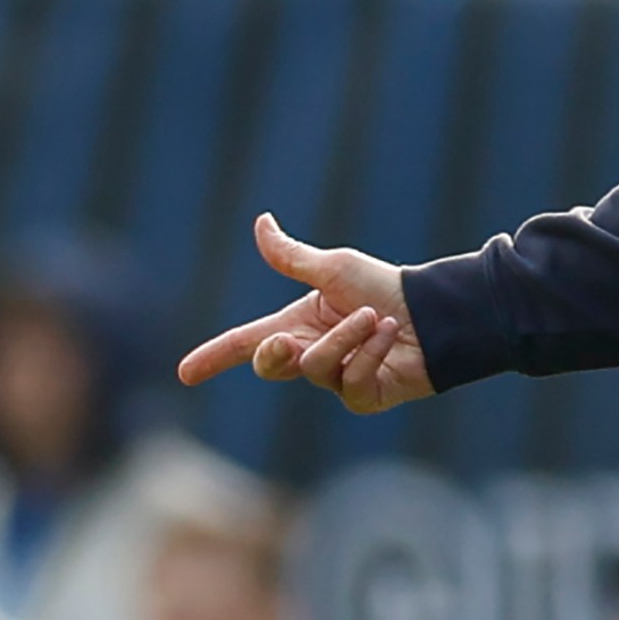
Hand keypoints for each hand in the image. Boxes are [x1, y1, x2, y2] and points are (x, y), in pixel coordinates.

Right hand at [178, 214, 432, 413]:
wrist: (434, 311)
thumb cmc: (384, 287)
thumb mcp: (334, 268)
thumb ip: (292, 255)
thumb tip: (261, 222)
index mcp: (296, 326)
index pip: (245, 343)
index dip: (214, 357)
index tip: (184, 373)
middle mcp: (311, 355)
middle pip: (270, 365)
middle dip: (274, 354)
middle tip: (284, 340)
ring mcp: (336, 380)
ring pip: (317, 366)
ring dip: (347, 337)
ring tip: (375, 317)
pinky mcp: (363, 397)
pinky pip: (351, 381)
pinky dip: (371, 353)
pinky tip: (391, 335)